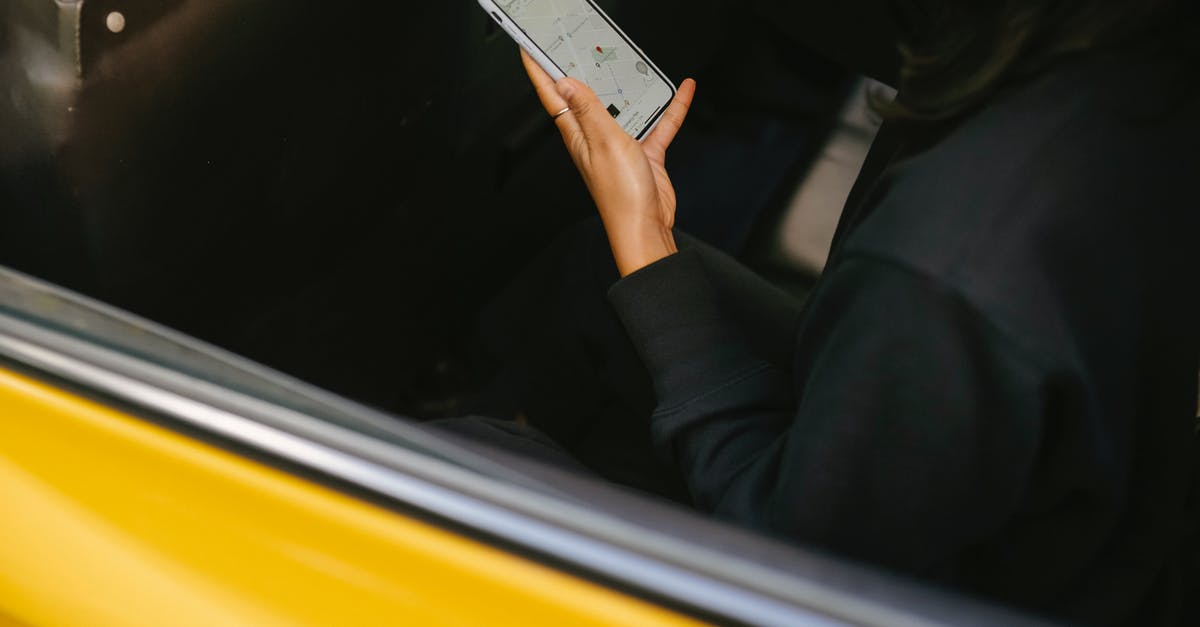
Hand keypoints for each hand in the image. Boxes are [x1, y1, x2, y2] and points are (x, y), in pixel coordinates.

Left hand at [521, 50, 696, 276]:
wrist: (646, 226)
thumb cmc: (621, 195)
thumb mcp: (604, 142)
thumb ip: (589, 110)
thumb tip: (567, 83)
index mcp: (577, 134)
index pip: (553, 96)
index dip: (539, 72)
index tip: (530, 51)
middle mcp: (595, 137)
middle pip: (585, 97)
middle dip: (580, 72)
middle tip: (576, 47)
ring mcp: (620, 144)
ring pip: (623, 106)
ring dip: (629, 86)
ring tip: (631, 62)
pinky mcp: (643, 152)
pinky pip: (656, 123)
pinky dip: (669, 108)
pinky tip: (681, 92)